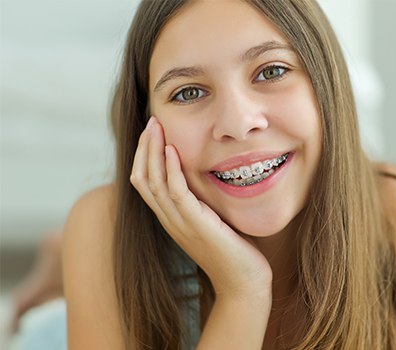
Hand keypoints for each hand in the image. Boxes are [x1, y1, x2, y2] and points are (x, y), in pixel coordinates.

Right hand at [130, 117, 271, 298]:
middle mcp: (169, 220)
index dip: (145, 156)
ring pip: (152, 182)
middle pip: (142, 178)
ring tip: (156, 127)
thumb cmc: (233, 250)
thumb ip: (203, 201)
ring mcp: (179, 223)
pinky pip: (175, 193)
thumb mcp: (213, 219)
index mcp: (171, 217)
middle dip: (144, 148)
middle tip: (151, 122)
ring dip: (152, 152)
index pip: (146, 182)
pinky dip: (170, 169)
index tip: (154, 131)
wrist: (244, 282)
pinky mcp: (195, 225)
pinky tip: (172, 150)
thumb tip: (206, 177)